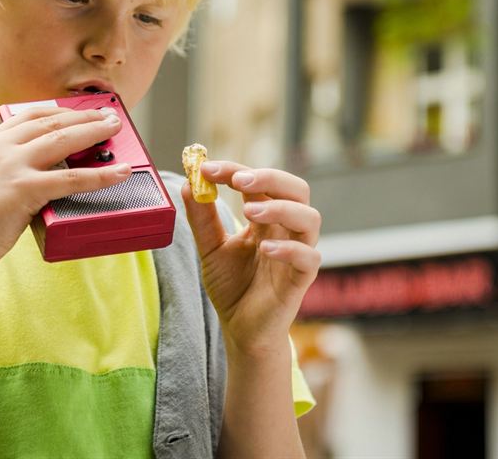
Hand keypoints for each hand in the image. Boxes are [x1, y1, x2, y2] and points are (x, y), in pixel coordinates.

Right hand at [0, 106, 129, 271]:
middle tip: (107, 116)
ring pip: (63, 139)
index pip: (30, 116)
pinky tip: (120, 173)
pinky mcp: (25, 188)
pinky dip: (101, 175)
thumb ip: (7, 173)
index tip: (76, 110)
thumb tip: (40, 177)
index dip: (58, 111)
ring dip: (94, 131)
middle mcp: (1, 147)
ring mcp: (12, 165)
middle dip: (83, 117)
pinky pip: (72, 178)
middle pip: (52, 122)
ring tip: (116, 129)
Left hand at [182, 161, 321, 356]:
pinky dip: (290, 249)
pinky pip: (309, 257)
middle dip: (269, 177)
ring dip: (281, 208)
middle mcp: (285, 229)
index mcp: (266, 217)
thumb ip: (202, 219)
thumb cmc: (232, 286)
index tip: (206, 169)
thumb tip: (187, 184)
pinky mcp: (300, 280)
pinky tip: (265, 249)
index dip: (235, 170)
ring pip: (309, 218)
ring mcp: (296, 253)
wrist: (241, 330)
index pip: (258, 182)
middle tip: (238, 180)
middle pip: (295, 189)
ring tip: (249, 212)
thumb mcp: (210, 248)